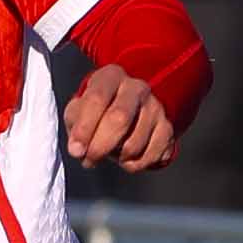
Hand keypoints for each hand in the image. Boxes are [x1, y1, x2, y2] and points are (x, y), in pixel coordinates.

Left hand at [61, 65, 175, 171]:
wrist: (127, 111)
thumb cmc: (97, 111)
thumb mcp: (78, 110)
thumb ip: (75, 125)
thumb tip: (77, 149)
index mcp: (111, 76)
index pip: (98, 99)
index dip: (85, 128)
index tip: (75, 151)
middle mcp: (137, 87)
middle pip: (120, 118)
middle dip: (100, 146)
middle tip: (89, 160)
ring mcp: (155, 107)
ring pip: (135, 143)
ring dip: (117, 157)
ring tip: (110, 152)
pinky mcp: (167, 127)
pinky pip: (150, 156)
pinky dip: (134, 165)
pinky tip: (126, 158)